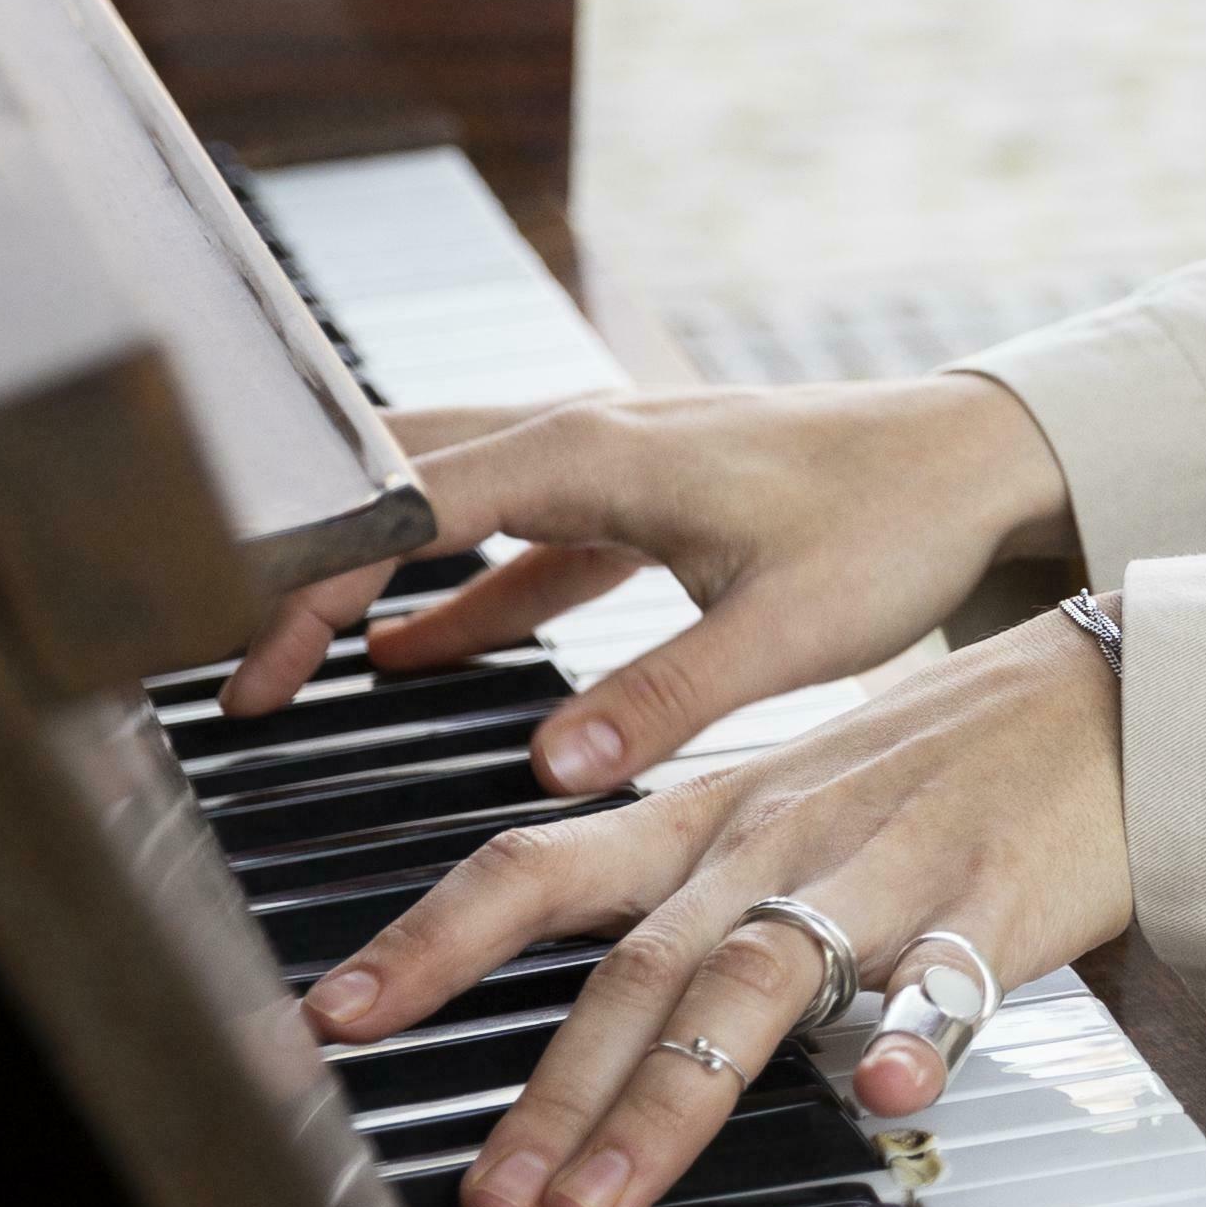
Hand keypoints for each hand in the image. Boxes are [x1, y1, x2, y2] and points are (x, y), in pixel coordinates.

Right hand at [213, 373, 1076, 794]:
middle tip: (222, 660)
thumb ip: (663, 698)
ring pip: (443, 502)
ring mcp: (605, 462)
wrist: (983, 458)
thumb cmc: (898, 525)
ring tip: (280, 673)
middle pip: (396, 484)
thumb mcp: (786, 627)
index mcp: (592, 452)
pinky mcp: (637, 500)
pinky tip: (402, 658)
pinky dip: (451, 594)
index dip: (307, 569)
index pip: (403, 505)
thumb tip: (548, 771)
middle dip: (301, 563)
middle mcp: (581, 434)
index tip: (232, 638)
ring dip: (366, 576)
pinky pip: (512, 540)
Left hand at [306, 612, 1135, 1206]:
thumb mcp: (787, 794)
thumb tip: (567, 995)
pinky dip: (915, 1031)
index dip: (430, 944)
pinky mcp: (1002, 898)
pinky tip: (883, 1089)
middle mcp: (780, 840)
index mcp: (716, 817)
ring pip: (759, 979)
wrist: (1119, 687)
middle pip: (640, 964)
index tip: (332, 1023)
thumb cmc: (945, 754)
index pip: (541, 869)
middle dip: (551, 1090)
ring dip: (671, 1096)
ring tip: (606, 1201)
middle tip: (487, 1200)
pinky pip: (953, 973)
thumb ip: (679, 882)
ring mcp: (889, 867)